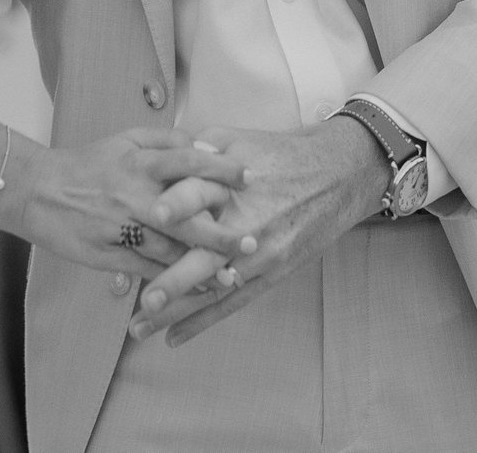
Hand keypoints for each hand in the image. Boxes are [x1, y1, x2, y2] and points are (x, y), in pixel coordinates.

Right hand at [8, 129, 257, 280]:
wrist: (40, 192)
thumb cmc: (91, 164)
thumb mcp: (127, 140)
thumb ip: (168, 141)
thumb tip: (207, 149)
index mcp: (140, 163)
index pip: (190, 161)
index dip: (223, 169)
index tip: (251, 178)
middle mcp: (134, 195)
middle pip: (186, 215)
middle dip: (221, 232)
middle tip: (251, 240)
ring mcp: (122, 227)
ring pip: (169, 249)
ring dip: (203, 265)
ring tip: (233, 275)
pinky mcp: (109, 255)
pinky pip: (147, 270)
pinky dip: (173, 281)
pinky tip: (196, 288)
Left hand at [128, 117, 387, 345]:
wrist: (337, 175)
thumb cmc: (280, 155)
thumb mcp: (239, 139)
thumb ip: (199, 149)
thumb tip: (161, 156)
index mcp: (235, 186)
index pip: (204, 193)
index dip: (180, 202)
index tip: (153, 215)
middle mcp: (248, 223)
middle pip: (208, 254)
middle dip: (176, 279)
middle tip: (144, 301)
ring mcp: (261, 253)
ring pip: (214, 288)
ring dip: (178, 310)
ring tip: (140, 329)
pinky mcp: (271, 273)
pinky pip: (233, 302)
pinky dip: (203, 321)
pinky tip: (174, 337)